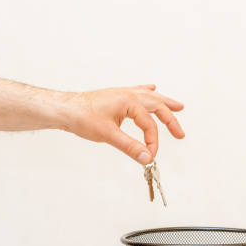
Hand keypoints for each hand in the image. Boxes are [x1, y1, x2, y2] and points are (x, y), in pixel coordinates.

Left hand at [63, 85, 183, 164]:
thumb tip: (147, 158)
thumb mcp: (108, 135)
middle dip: (170, 120)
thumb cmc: (82, 117)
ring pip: (150, 97)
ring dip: (165, 102)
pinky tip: (152, 88)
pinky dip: (147, 91)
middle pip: (157, 106)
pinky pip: (137, 91)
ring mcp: (122, 94)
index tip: (150, 156)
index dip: (152, 142)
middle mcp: (128, 95)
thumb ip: (130, 147)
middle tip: (180, 133)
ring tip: (179, 106)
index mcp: (129, 101)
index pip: (148, 124)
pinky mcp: (116, 97)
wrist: (65, 109)